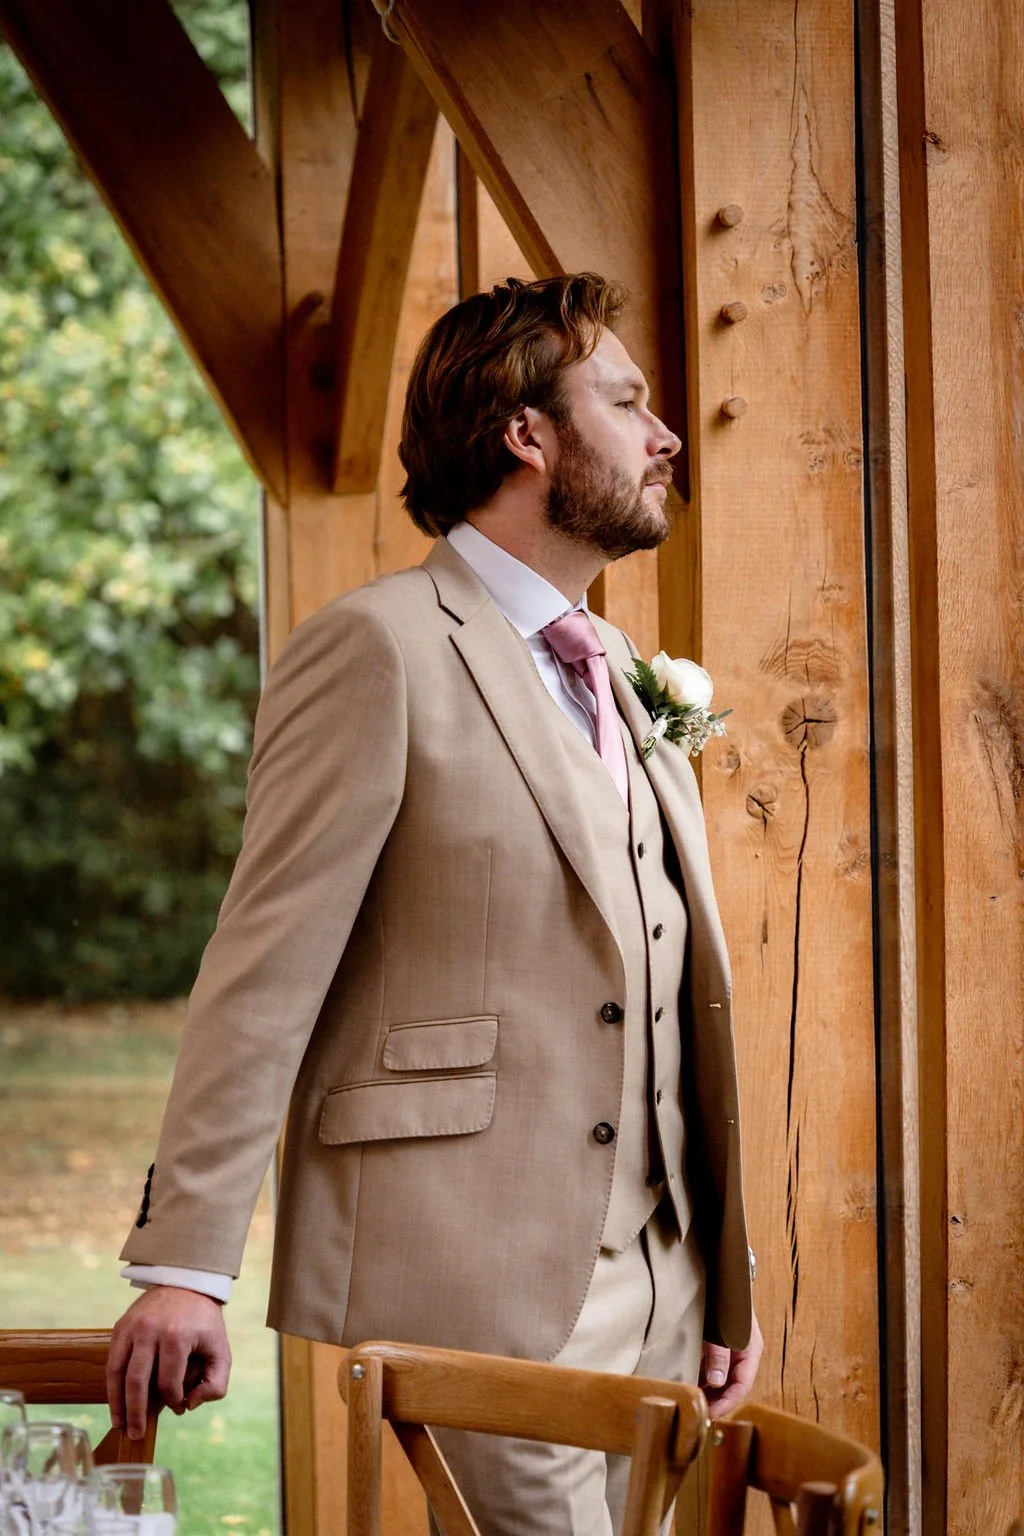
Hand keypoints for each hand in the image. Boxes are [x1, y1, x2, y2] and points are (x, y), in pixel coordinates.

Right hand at [107, 1287, 231, 1439]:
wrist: (186, 1284)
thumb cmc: (204, 1323)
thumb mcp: (221, 1349)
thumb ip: (216, 1384)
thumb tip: (190, 1405)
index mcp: (177, 1335)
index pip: (168, 1382)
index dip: (174, 1401)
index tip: (180, 1407)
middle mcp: (150, 1330)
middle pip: (137, 1381)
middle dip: (136, 1413)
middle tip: (136, 1435)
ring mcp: (132, 1327)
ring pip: (118, 1373)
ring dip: (117, 1404)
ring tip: (121, 1426)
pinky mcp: (120, 1326)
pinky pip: (112, 1362)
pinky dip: (112, 1386)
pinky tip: (115, 1404)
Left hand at [700, 1308, 762, 1418]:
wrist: (722, 1274)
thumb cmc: (724, 1300)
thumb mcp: (721, 1329)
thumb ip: (719, 1355)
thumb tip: (716, 1382)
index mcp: (751, 1351)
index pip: (741, 1387)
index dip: (727, 1403)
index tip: (711, 1414)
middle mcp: (743, 1354)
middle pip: (732, 1387)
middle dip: (717, 1401)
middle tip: (698, 1413)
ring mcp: (732, 1351)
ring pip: (723, 1380)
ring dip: (710, 1392)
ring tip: (693, 1402)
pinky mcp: (720, 1348)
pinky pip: (715, 1369)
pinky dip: (705, 1379)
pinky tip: (692, 1385)